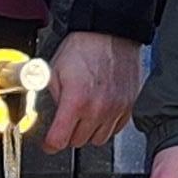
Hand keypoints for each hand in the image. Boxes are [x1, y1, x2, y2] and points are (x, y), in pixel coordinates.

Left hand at [41, 30, 145, 152]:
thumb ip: (53, 99)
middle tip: (65, 123)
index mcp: (76, 101)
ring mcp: (116, 109)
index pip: (60, 140)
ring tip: (83, 118)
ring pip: (98, 140)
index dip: (50, 144)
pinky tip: (99, 114)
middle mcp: (98, 109)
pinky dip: (105, 126)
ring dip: (87, 133)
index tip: (48, 144)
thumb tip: (52, 116)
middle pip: (78, 142)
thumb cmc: (83, 47)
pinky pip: (116, 130)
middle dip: (68, 135)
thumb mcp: (54, 72)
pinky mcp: (129, 106)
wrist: (110, 32)